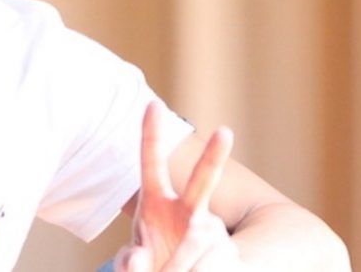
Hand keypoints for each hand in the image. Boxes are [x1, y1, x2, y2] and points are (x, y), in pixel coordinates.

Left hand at [114, 101, 240, 270]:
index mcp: (156, 202)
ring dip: (177, 268)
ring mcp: (211, 230)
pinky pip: (211, 266)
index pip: (151, 163)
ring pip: (198, 247)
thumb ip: (131, 261)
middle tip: (225, 132)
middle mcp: (188, 210)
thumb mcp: (134, 261)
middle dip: (214, 158)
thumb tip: (140, 260)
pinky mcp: (229, 252)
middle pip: (203, 182)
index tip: (153, 105)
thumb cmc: (153, 262)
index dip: (151, 135)